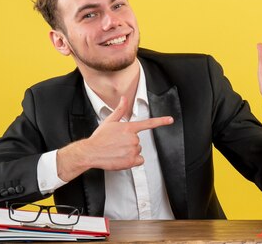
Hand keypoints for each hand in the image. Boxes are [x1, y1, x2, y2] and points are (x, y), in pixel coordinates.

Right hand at [57, 97, 173, 181]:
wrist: (91, 152)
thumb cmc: (99, 138)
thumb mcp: (109, 121)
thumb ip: (120, 110)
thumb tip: (124, 99)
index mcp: (129, 127)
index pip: (148, 123)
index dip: (161, 121)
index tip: (170, 120)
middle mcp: (133, 138)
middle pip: (139, 141)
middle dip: (130, 142)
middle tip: (117, 144)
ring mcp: (133, 149)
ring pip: (138, 150)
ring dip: (130, 152)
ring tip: (117, 151)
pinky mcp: (131, 161)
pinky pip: (139, 160)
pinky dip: (132, 161)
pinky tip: (122, 158)